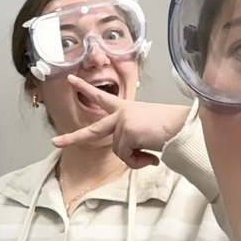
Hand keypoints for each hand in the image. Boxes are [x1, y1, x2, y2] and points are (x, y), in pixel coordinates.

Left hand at [52, 76, 190, 168]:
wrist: (185, 127)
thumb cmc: (172, 128)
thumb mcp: (147, 131)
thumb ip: (133, 139)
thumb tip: (132, 155)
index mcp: (126, 109)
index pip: (103, 98)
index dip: (86, 89)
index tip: (71, 79)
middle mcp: (122, 112)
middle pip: (93, 129)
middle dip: (73, 137)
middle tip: (56, 142)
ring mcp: (122, 121)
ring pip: (118, 151)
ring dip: (135, 158)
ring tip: (152, 152)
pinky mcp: (126, 131)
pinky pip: (126, 156)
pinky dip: (139, 161)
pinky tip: (152, 154)